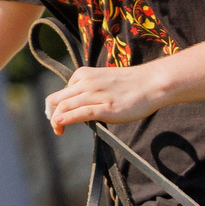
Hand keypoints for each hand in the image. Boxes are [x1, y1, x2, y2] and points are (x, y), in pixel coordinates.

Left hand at [47, 63, 164, 133]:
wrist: (152, 83)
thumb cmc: (130, 85)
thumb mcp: (103, 81)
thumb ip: (89, 90)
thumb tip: (78, 105)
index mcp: (84, 74)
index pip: (61, 92)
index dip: (56, 107)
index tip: (59, 117)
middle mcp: (86, 83)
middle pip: (57, 100)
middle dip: (52, 114)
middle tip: (56, 126)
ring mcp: (96, 95)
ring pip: (65, 107)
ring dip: (56, 120)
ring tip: (58, 131)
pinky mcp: (106, 108)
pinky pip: (81, 113)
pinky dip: (67, 118)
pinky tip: (60, 124)